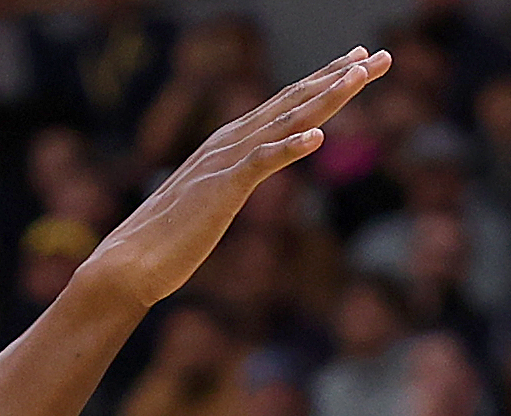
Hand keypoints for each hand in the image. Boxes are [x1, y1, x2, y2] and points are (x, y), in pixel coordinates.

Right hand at [83, 49, 388, 311]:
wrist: (131, 262)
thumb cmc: (170, 238)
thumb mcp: (213, 199)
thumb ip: (232, 179)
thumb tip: (245, 174)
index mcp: (232, 142)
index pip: (287, 103)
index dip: (325, 80)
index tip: (360, 62)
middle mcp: (231, 140)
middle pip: (295, 100)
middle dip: (339, 77)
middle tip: (379, 57)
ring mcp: (226, 162)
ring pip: (285, 121)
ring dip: (323, 97)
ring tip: (358, 76)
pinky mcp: (222, 189)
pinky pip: (261, 164)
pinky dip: (289, 148)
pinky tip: (317, 137)